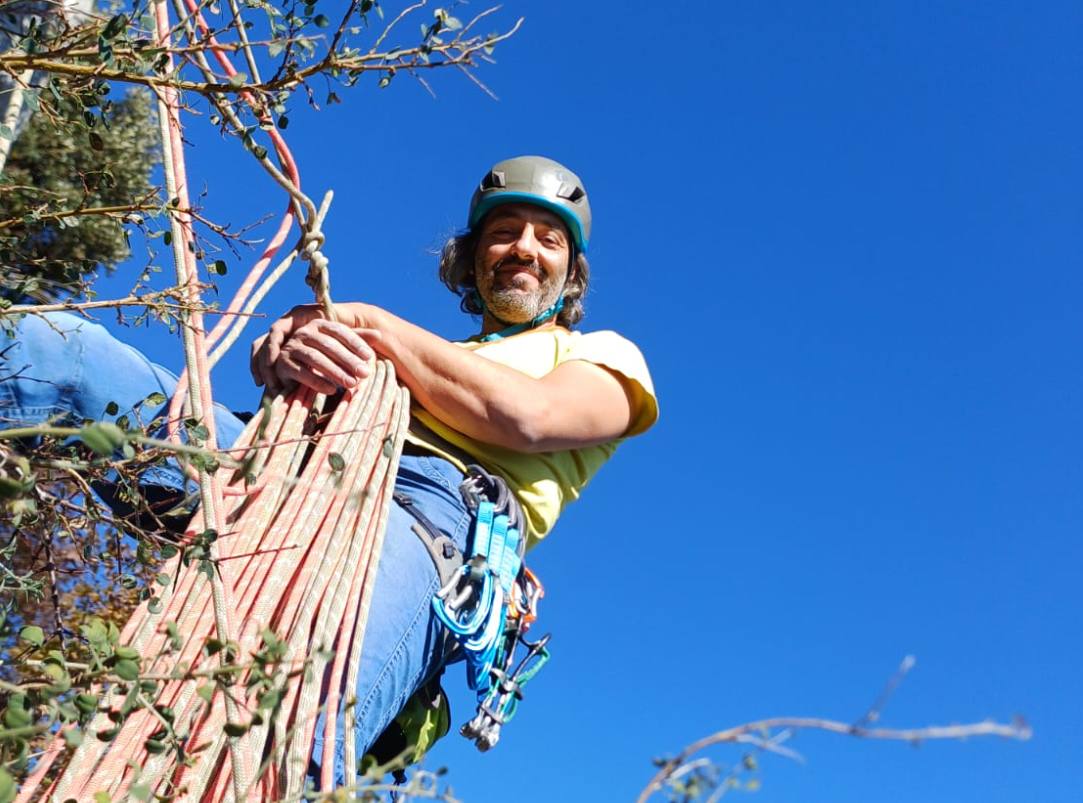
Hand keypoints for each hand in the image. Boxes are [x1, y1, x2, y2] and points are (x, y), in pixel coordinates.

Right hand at [250, 305, 377, 394]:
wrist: (292, 375)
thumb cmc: (321, 359)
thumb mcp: (339, 348)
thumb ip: (356, 340)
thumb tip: (380, 335)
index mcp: (318, 324)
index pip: (339, 331)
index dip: (355, 342)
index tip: (369, 357)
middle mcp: (303, 332)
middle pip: (329, 345)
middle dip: (349, 360)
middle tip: (365, 374)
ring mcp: (291, 347)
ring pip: (316, 358)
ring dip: (336, 372)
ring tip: (352, 385)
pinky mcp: (282, 364)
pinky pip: (301, 372)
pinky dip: (317, 381)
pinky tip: (331, 390)